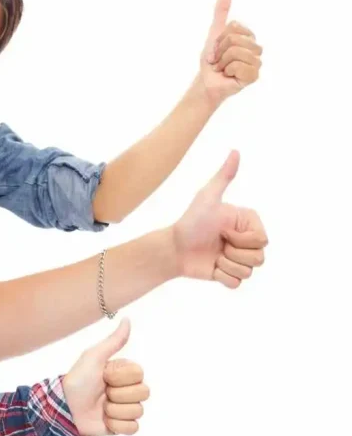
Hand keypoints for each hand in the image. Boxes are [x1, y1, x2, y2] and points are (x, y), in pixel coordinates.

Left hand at [63, 318, 148, 435]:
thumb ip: (114, 341)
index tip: (104, 376)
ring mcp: (127, 408)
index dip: (119, 377)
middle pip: (143, 393)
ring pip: (138, 411)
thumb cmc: (78, 380)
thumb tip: (127, 319)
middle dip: (117, 394)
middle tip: (102, 393)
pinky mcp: (124, 426)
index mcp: (124, 372)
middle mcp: (129, 389)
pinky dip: (116, 425)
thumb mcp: (94, 357)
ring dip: (114, 410)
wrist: (66, 408)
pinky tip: (105, 420)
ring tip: (101, 407)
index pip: (139, 374)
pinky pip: (133, 428)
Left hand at [171, 150, 267, 287]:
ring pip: (250, 272)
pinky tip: (211, 267)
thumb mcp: (207, 198)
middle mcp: (247, 241)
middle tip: (218, 243)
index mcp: (248, 224)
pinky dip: (222, 277)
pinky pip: (237, 283)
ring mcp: (239, 258)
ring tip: (213, 255)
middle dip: (234, 253)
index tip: (223, 231)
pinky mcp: (230, 275)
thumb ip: (223, 177)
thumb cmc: (190, 221)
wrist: (173, 248)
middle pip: (259, 258)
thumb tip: (235, 151)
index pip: (262, 240)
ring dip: (226, 265)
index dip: (241, 239)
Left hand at [196, 0, 262, 106]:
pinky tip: (229, 75)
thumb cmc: (212, 59)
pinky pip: (239, 67)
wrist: (206, 80)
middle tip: (218, 60)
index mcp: (249, 37)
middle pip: (235, 39)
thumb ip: (221, 12)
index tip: (217, 48)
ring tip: (222, 68)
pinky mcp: (254, 77)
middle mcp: (256, 49)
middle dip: (220, 50)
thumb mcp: (214, 32)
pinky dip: (228, 71)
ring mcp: (256, 63)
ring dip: (222, 61)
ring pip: (237, 52)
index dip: (220, 38)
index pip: (234, 27)